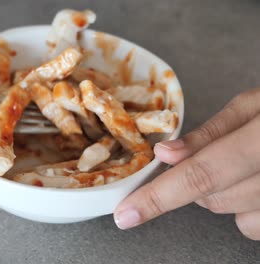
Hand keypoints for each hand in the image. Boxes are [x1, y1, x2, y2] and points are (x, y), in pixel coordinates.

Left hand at [114, 88, 259, 240]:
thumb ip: (210, 133)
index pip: (202, 174)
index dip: (159, 197)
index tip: (126, 214)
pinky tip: (259, 183)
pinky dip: (249, 209)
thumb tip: (166, 155)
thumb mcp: (255, 106)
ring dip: (224, 195)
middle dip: (196, 182)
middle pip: (213, 199)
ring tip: (246, 165)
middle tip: (214, 154)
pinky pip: (256, 227)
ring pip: (235, 218)